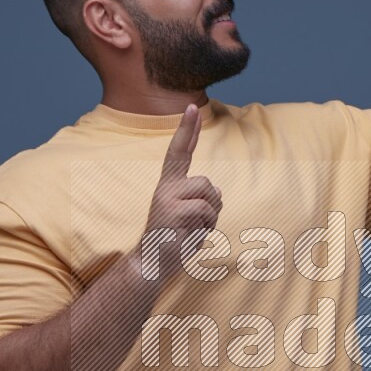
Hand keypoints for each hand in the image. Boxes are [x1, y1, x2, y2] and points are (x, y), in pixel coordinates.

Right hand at [137, 104, 222, 279]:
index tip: (191, 107)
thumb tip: (217, 192)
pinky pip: (205, 210)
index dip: (186, 130)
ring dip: (210, 217)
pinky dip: (206, 226)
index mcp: (168, 185)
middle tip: (197, 225)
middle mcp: (166, 188)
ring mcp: (167, 198)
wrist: (152, 263)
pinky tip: (190, 235)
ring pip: (209, 195)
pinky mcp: (173, 210)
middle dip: (212, 205)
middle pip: (207, 182)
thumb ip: (202, 200)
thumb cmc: (173, 241)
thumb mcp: (191, 217)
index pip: (179, 152)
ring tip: (192, 230)